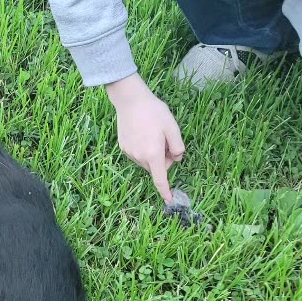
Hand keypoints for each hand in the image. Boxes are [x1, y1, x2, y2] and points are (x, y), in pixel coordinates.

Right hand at [105, 74, 184, 203]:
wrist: (130, 100)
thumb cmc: (154, 112)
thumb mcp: (172, 127)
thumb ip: (178, 146)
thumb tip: (177, 158)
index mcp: (153, 154)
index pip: (161, 179)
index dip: (165, 191)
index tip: (169, 200)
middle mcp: (140, 157)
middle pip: (155, 168)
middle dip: (163, 161)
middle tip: (167, 142)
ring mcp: (129, 152)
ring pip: (146, 161)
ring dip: (153, 155)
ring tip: (154, 134)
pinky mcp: (123, 147)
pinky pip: (137, 154)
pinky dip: (143, 149)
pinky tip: (143, 133)